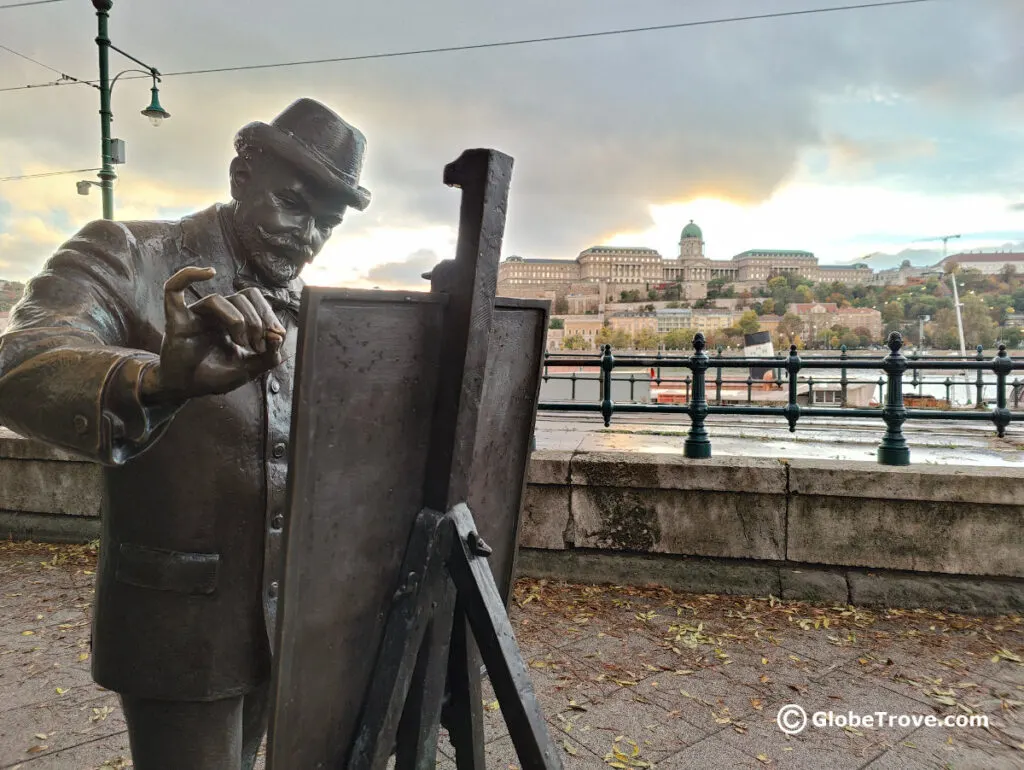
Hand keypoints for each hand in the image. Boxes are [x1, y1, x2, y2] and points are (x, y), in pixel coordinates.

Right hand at [141, 266, 285, 403]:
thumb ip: (268, 357)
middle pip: (241, 297)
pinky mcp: (176, 319)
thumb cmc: (215, 376)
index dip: (268, 314)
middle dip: (257, 320)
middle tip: (259, 345)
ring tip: (241, 343)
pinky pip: (173, 289)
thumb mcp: (249, 369)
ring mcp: (196, 314)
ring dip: (237, 320)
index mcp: (233, 319)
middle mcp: (216, 313)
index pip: (254, 301)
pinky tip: (209, 272)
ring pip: (217, 299)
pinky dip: (188, 275)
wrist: (187, 389)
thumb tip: (279, 337)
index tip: (277, 336)